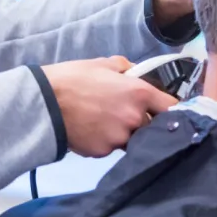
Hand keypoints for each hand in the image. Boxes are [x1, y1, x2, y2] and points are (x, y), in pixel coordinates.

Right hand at [43, 57, 178, 158]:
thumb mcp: (103, 64)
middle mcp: (135, 118)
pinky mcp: (103, 152)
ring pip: (131, 139)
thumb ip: (126, 68)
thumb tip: (135, 73)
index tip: (164, 110)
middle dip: (142, 122)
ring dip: (123, 133)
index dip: (170, 109)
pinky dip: (104, 141)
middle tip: (122, 113)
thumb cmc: (73, 78)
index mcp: (139, 93)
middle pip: (152, 126)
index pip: (172, 107)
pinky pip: (110, 148)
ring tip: (102, 121)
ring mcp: (119, 138)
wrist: (44, 102)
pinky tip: (90, 130)